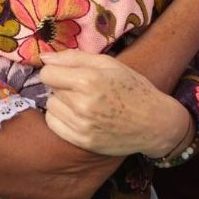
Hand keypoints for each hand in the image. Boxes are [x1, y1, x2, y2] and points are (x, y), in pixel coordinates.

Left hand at [40, 50, 191, 157]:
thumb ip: (73, 57)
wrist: (155, 123)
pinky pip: (54, 125)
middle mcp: (82, 104)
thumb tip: (43, 57)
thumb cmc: (133, 88)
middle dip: (62, 87)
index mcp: (88, 81)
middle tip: (83, 89)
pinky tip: (79, 116)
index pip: (47, 73)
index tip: (68, 74)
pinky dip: (61, 119)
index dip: (56, 71)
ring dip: (61, 103)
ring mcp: (82, 126)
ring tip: (82, 103)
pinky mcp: (83, 142)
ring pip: (51, 107)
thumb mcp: (108, 64)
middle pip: (50, 90)